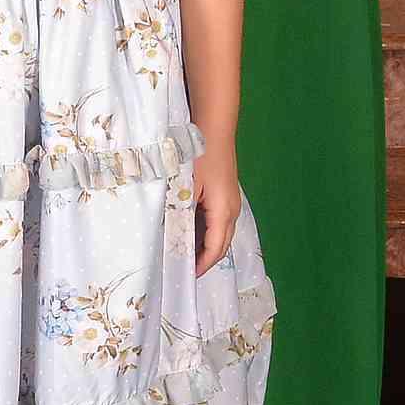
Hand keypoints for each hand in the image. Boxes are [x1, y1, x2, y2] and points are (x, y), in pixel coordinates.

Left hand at [191, 140, 244, 275]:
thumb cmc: (200, 155)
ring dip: (204, 247)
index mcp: (224, 212)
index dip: (201, 265)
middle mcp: (232, 211)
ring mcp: (231, 202)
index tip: (186, 276)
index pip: (214, 249)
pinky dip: (205, 233)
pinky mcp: (226, 195)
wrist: (215, 128)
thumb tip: (172, 237)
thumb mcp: (185, 186)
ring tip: (183, 255)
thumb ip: (180, 213)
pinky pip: (217, 222)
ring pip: (219, 234)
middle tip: (184, 270)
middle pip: (221, 246)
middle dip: (204, 261)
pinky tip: (188, 232)